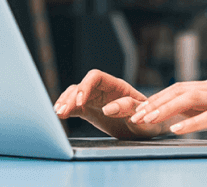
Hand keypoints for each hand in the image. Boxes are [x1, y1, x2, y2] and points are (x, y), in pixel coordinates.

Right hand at [53, 69, 172, 139]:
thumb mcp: (143, 115)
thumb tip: (108, 108)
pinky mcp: (90, 110)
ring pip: (76, 94)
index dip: (86, 86)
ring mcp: (96, 99)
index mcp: (117, 86)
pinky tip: (59, 113)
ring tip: (58, 113)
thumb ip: (128, 108)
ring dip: (66, 102)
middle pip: (82, 85)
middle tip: (62, 111)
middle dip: (71, 97)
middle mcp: (104, 90)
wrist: (148, 129)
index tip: (81, 101)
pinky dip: (66, 108)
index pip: (96, 77)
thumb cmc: (149, 120)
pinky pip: (75, 105)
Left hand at [128, 80, 206, 139]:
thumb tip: (188, 117)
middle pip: (179, 91)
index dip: (159, 98)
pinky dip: (190, 123)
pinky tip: (176, 130)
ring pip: (189, 100)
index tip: (140, 110)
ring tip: (148, 121)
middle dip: (155, 103)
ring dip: (165, 110)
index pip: (180, 89)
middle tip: (135, 116)